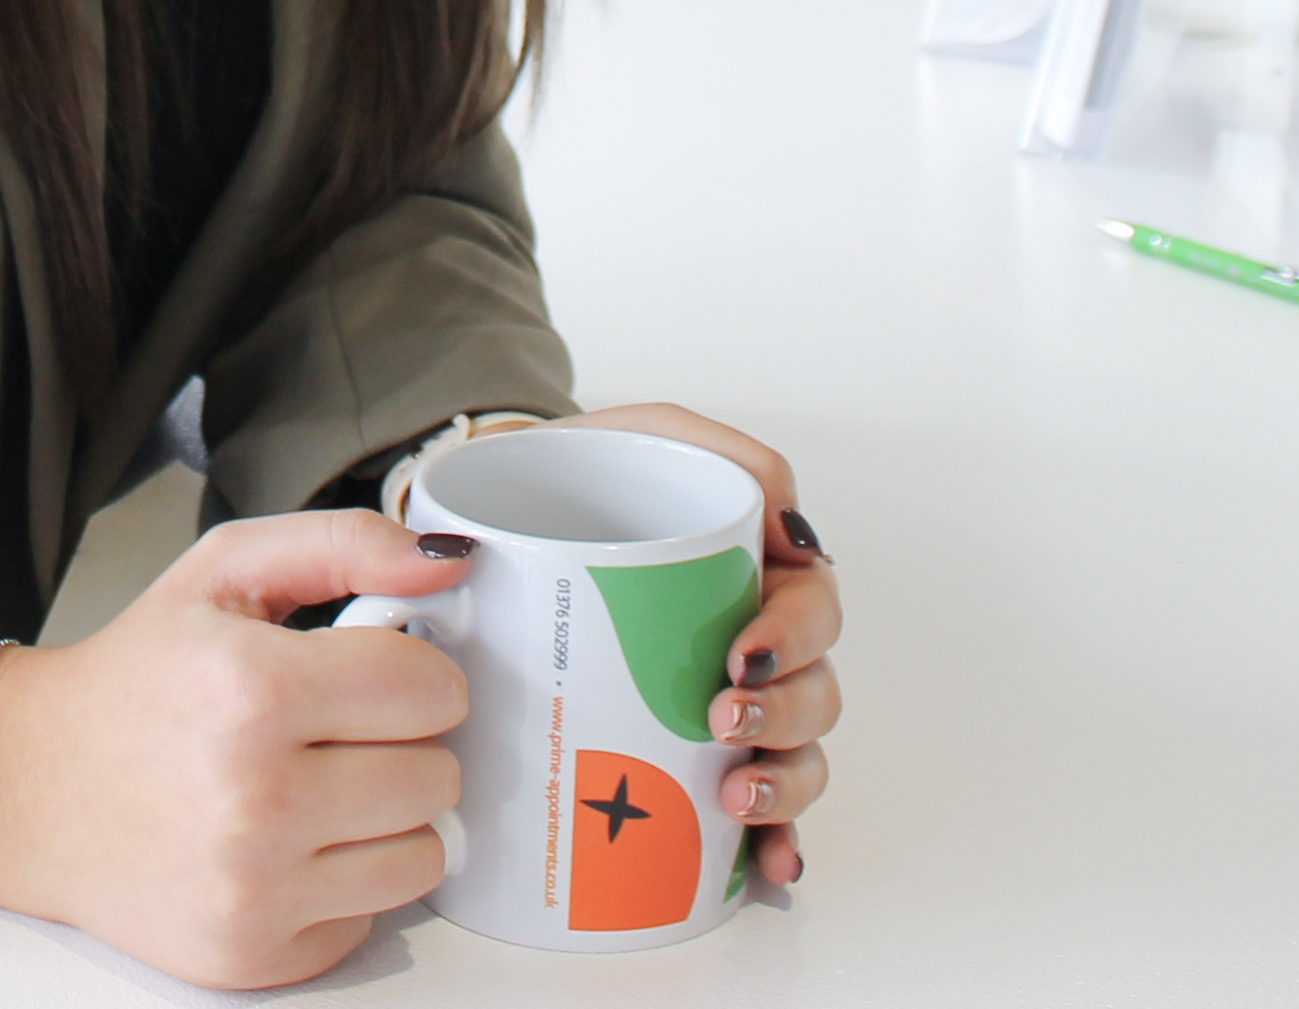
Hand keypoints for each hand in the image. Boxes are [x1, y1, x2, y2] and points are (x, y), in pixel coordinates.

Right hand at [0, 511, 468, 988]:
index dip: (419, 674)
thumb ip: (344, 545)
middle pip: (436, 776)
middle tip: (337, 731)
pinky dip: (344, 881)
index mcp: (251, 689)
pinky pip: (371, 919)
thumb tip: (446, 564)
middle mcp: (255, 799)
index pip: (430, 691)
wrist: (31, 786)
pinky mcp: (252, 956)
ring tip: (319, 786)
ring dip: (386, 819)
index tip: (379, 674)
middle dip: (403, 745)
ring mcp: (254, 889)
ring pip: (422, 857)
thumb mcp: (222, 572)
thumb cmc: (135, 678)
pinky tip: (286, 844)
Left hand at [549, 404, 837, 885]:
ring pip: (797, 756)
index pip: (813, 606)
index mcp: (751, 573)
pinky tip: (766, 865)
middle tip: (722, 715)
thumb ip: (713, 447)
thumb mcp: (637, 433)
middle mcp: (748, 644)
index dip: (797, 636)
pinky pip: (751, 815)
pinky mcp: (680, 759)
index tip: (742, 651)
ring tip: (735, 791)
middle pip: (815, 690)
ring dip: (785, 781)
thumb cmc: (570, 475)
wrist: (483, 519)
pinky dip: (772, 843)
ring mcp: (720, 706)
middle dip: (786, 712)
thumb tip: (784, 518)